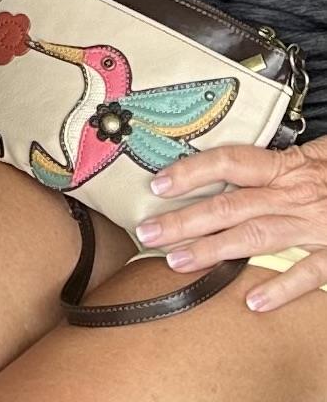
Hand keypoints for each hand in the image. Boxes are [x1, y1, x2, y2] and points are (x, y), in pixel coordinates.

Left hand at [136, 143, 326, 310]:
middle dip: (185, 220)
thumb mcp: (313, 155)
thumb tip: (222, 164)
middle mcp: (297, 195)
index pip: (231, 163)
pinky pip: (311, 273)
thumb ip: (274, 163)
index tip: (157, 183)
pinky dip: (283, 288)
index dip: (193, 172)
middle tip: (148, 232)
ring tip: (177, 261)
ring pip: (257, 238)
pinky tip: (253, 302)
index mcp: (289, 167)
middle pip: (231, 206)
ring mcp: (318, 226)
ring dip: (214, 251)